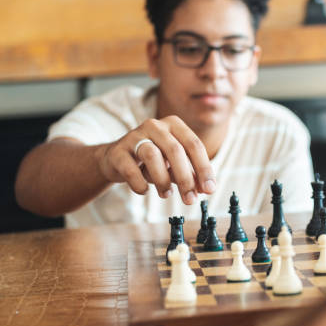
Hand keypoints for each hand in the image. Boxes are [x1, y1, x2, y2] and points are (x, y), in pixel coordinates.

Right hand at [95, 115, 214, 203]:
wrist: (116, 159)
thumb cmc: (152, 161)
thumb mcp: (174, 165)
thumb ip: (190, 174)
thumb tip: (206, 189)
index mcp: (174, 125)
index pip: (194, 145)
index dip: (204, 168)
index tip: (210, 189)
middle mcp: (155, 126)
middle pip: (175, 150)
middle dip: (186, 178)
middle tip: (190, 199)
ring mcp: (134, 136)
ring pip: (152, 156)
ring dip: (163, 180)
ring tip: (166, 194)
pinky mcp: (117, 152)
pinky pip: (130, 169)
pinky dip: (140, 183)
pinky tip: (144, 190)